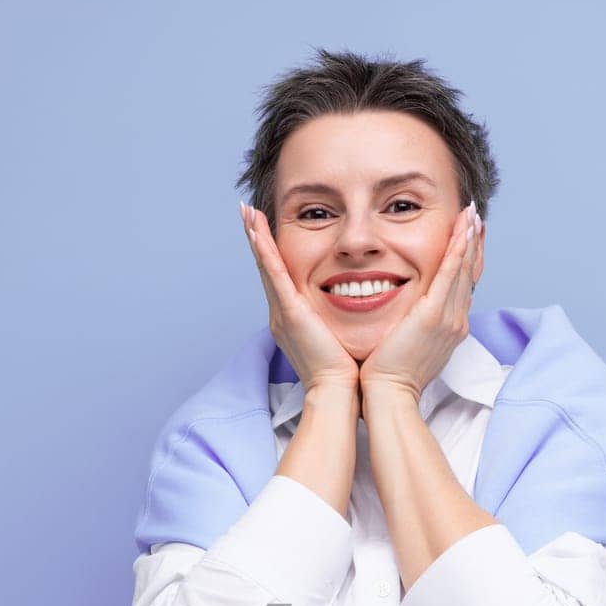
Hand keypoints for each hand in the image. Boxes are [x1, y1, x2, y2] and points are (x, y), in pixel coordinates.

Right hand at [240, 203, 358, 398]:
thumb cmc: (345, 373)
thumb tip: (358, 308)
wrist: (338, 393)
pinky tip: (256, 231)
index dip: (272, 253)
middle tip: (247, 212)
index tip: (265, 229)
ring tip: (247, 212)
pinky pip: (275, 276)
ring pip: (267, 267)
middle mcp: (282, 315)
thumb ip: (338, 321)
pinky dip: (264, 252)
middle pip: (268, 268)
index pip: (281, 278)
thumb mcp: (339, 337)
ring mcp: (283, 314)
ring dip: (255, 238)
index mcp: (293, 319)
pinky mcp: (291, 315)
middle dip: (257, 239)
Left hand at [357, 201, 482, 411]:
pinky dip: (458, 250)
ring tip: (471, 214)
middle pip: (468, 273)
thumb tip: (407, 315)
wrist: (389, 394)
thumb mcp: (408, 345)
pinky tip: (462, 230)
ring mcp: (449, 318)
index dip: (467, 258)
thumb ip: (412, 325)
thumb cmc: (389, 375)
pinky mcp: (434, 316)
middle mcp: (456, 321)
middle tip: (475, 216)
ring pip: (463, 269)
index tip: (468, 236)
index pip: (461, 285)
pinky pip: (450, 274)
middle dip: (472, 242)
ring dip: (468, 239)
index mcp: (449, 327)